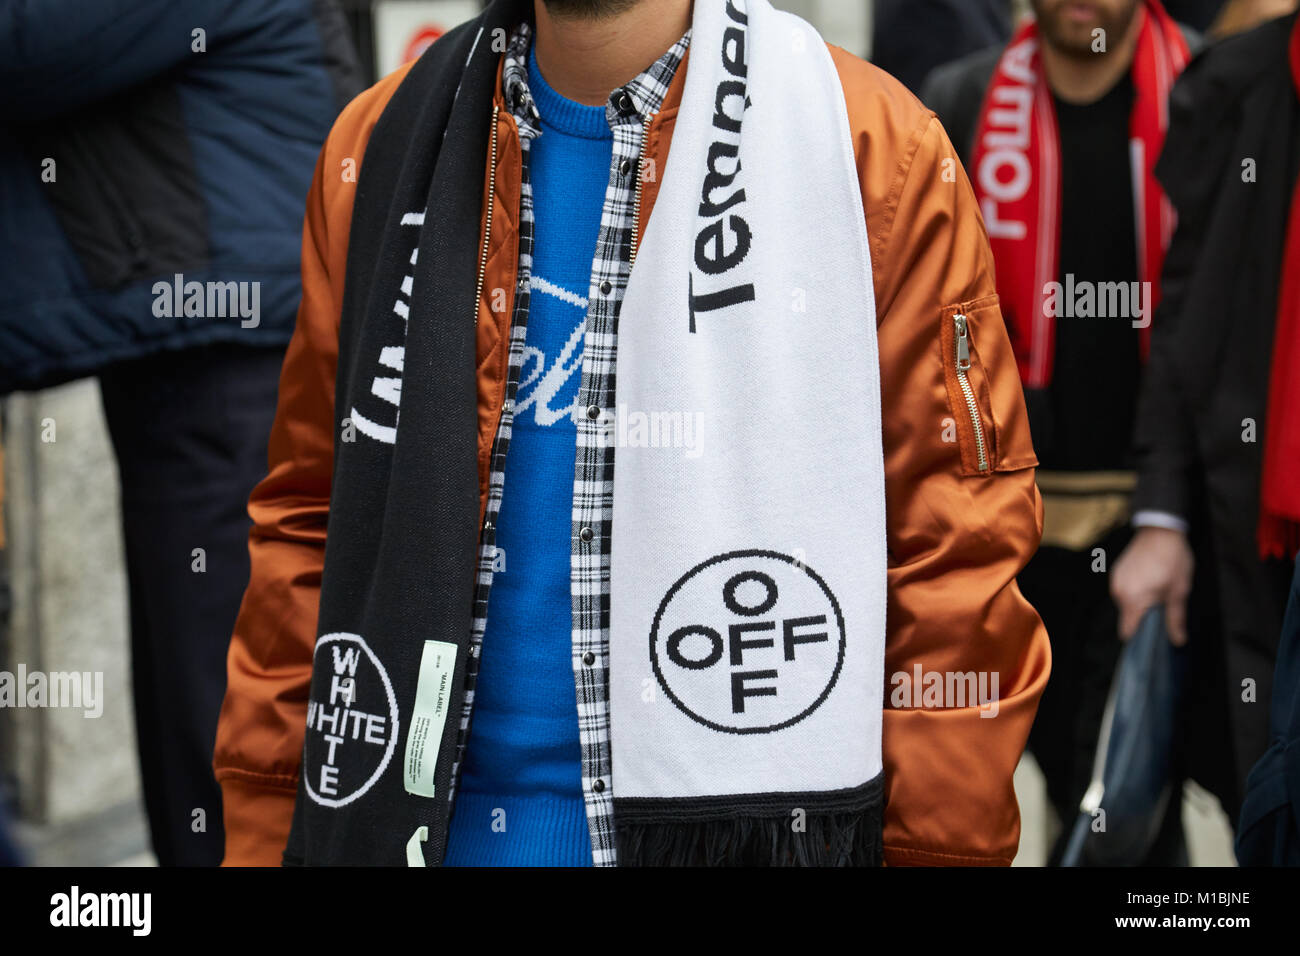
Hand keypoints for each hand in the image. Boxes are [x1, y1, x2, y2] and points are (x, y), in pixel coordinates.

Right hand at [1110, 526, 1193, 645]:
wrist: (1160, 530)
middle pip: (1127, 617)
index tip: (1150, 637)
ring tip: (1156, 589)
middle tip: (1161, 605)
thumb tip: (1178, 640)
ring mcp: (1116, 580)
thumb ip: (1175, 618)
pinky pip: (1123, 589)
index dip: (1138, 637)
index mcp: (1133, 600)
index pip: (1127, 631)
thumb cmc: (1172, 560)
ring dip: (1138, 602)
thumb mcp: (1179, 592)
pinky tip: (1148, 579)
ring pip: (1125, 603)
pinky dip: (1134, 590)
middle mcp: (1119, 592)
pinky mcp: (1116, 571)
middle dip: (1142, 616)